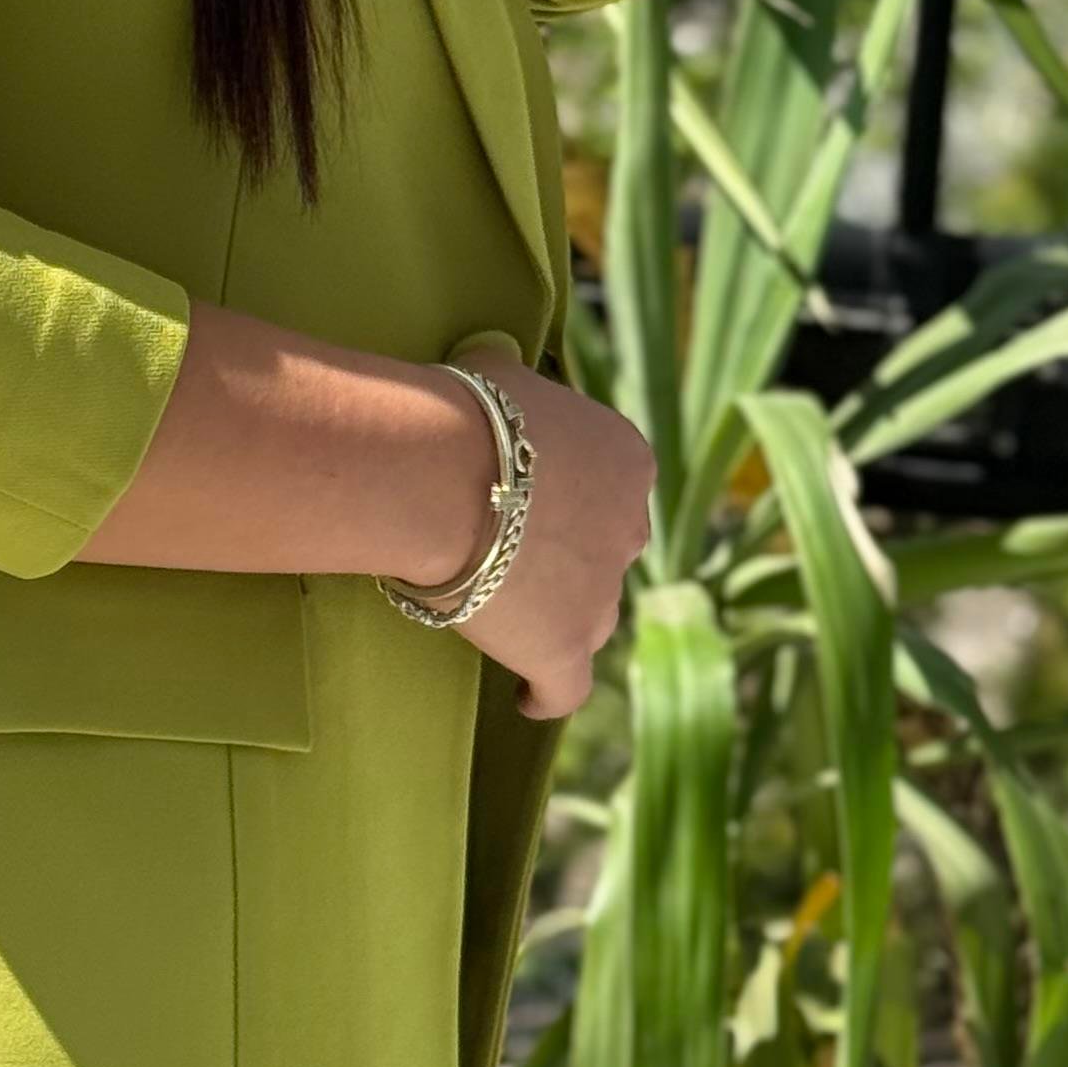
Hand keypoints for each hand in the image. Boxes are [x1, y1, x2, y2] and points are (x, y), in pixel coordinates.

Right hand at [425, 347, 655, 723]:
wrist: (437, 473)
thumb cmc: (462, 412)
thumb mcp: (501, 374)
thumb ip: (516, 385)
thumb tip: (497, 368)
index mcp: (627, 460)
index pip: (614, 484)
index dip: (575, 494)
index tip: (539, 500)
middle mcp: (630, 529)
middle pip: (610, 552)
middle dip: (575, 555)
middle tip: (516, 553)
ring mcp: (599, 596)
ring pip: (591, 617)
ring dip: (561, 616)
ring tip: (514, 618)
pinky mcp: (561, 649)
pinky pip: (565, 687)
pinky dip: (546, 693)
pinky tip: (528, 697)